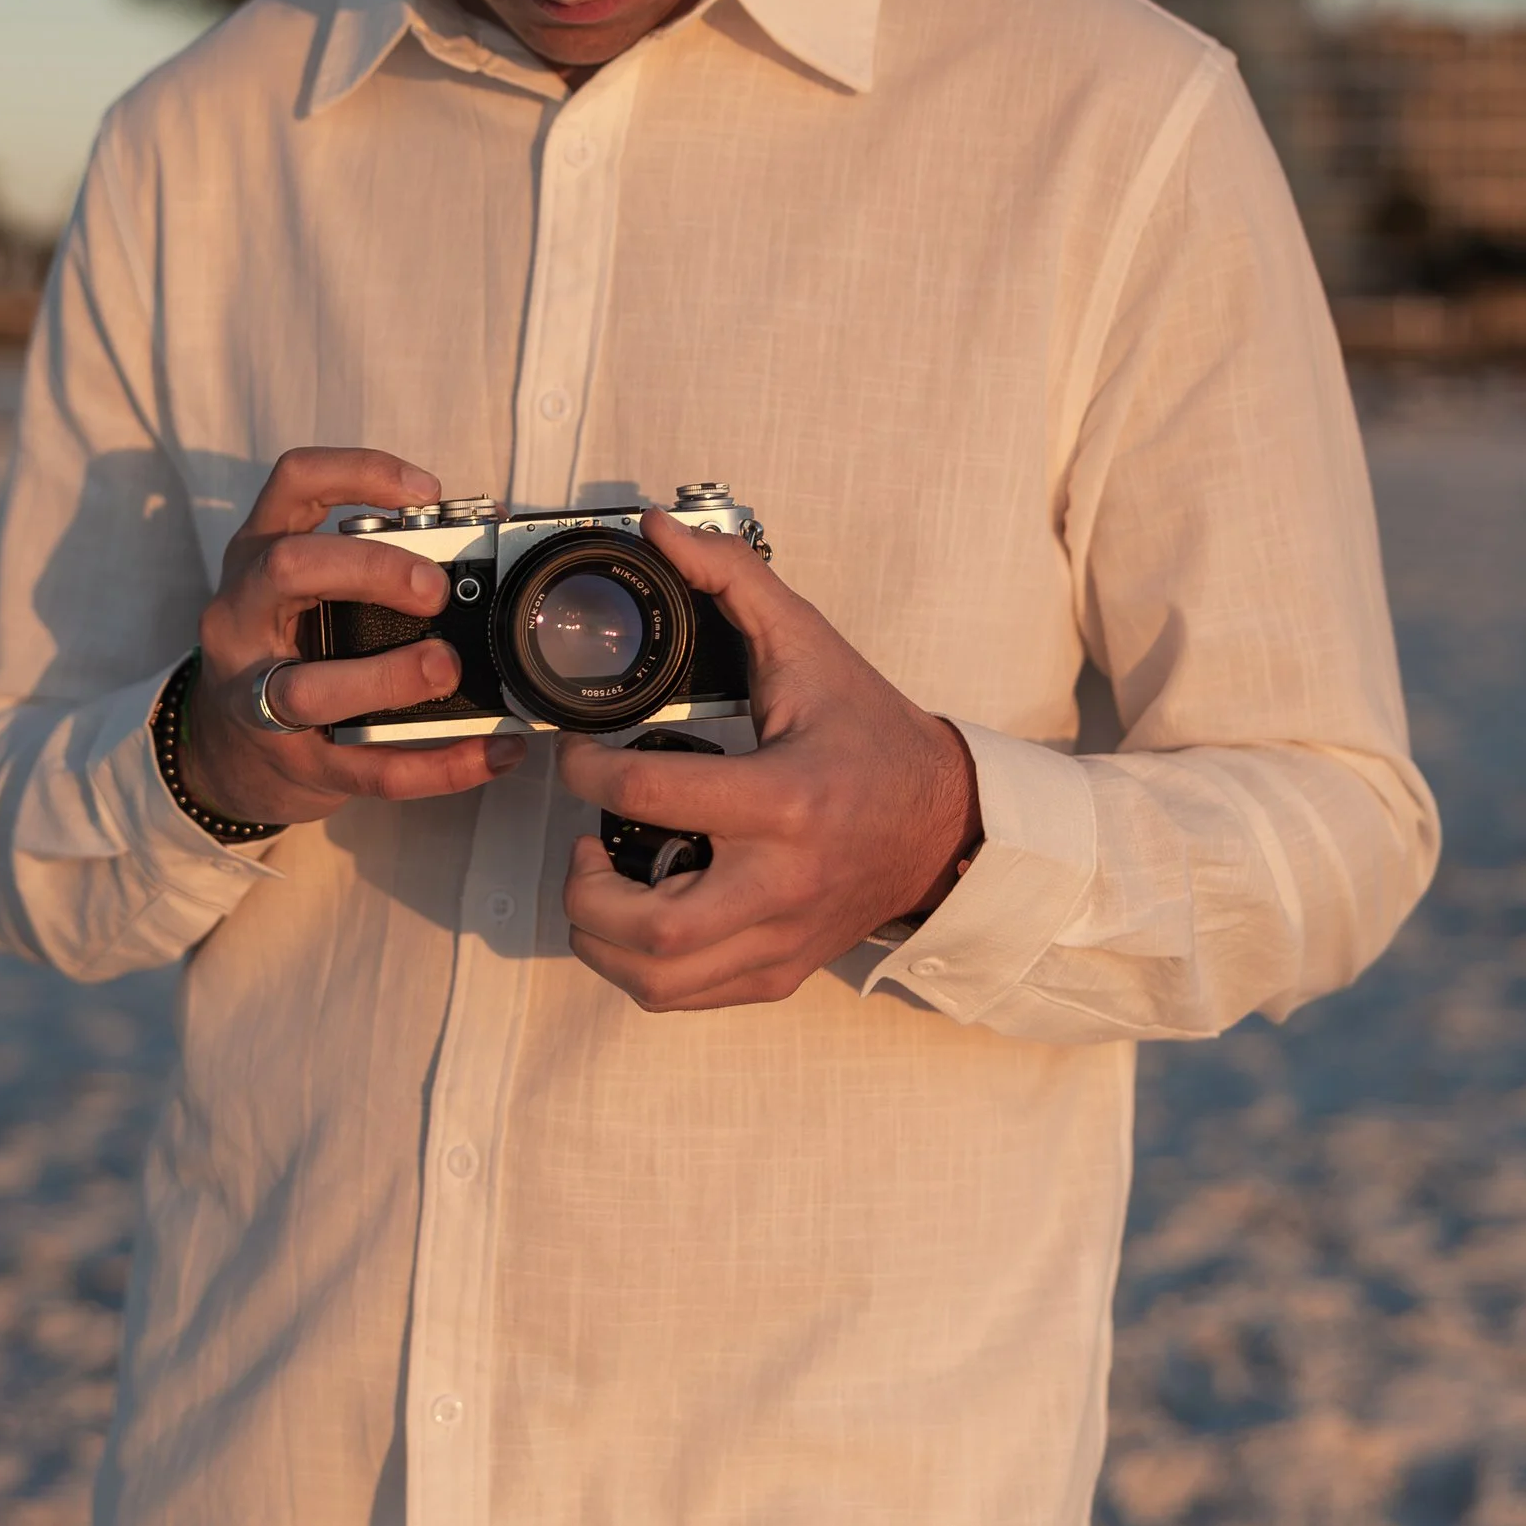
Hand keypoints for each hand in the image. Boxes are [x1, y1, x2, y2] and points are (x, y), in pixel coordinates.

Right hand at [184, 448, 524, 827]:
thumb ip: (373, 560)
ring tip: (446, 669)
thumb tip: (487, 535)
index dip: (359, 472)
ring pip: (304, 689)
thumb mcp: (304, 591)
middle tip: (435, 589)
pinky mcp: (292, 763)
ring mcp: (255, 696)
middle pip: (287, 569)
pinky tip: (492, 752)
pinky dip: (437, 766)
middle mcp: (243, 615)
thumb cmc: (286, 650)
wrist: (229, 753)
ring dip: (385, 678)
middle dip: (370, 569)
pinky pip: (365, 769)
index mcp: (258, 557)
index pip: (293, 483)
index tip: (425, 492)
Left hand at [555, 516, 978, 1010]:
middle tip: (583, 838)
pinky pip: (683, 995)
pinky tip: (642, 910)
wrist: (945, 823)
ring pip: (657, 978)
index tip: (580, 756)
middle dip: (586, 890)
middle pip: (650, 927)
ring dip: (602, 936)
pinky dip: (639, 965)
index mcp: (787, 800)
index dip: (587, 772)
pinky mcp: (778, 969)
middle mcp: (782, 882)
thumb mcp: (810, 647)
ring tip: (605, 881)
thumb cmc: (874, 738)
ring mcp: (781, 937)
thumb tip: (664, 530)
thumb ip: (734, 581)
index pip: (653, 796)